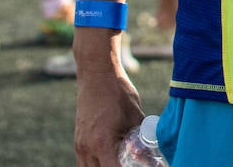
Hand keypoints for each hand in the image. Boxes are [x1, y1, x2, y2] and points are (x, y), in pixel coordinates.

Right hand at [73, 33, 143, 165]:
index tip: (140, 166)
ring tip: (120, 161)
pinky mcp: (78, 141)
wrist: (97, 75)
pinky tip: (110, 159)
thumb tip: (154, 156)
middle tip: (131, 164)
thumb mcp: (137, 117)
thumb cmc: (119, 94)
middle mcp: (87, 148)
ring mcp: (80, 146)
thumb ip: (143, 140)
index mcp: (103, 143)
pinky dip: (96, 165)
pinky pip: (84, 163)